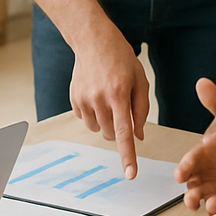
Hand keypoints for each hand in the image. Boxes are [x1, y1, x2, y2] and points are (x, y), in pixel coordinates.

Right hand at [68, 23, 149, 178]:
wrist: (93, 40)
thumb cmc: (122, 59)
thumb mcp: (140, 80)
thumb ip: (141, 109)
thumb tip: (139, 136)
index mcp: (118, 94)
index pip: (124, 132)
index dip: (128, 155)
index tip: (130, 175)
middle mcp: (98, 99)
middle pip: (110, 133)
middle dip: (119, 128)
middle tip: (122, 106)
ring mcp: (83, 99)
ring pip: (97, 129)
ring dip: (106, 122)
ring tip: (109, 98)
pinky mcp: (74, 99)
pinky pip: (85, 120)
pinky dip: (94, 114)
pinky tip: (96, 95)